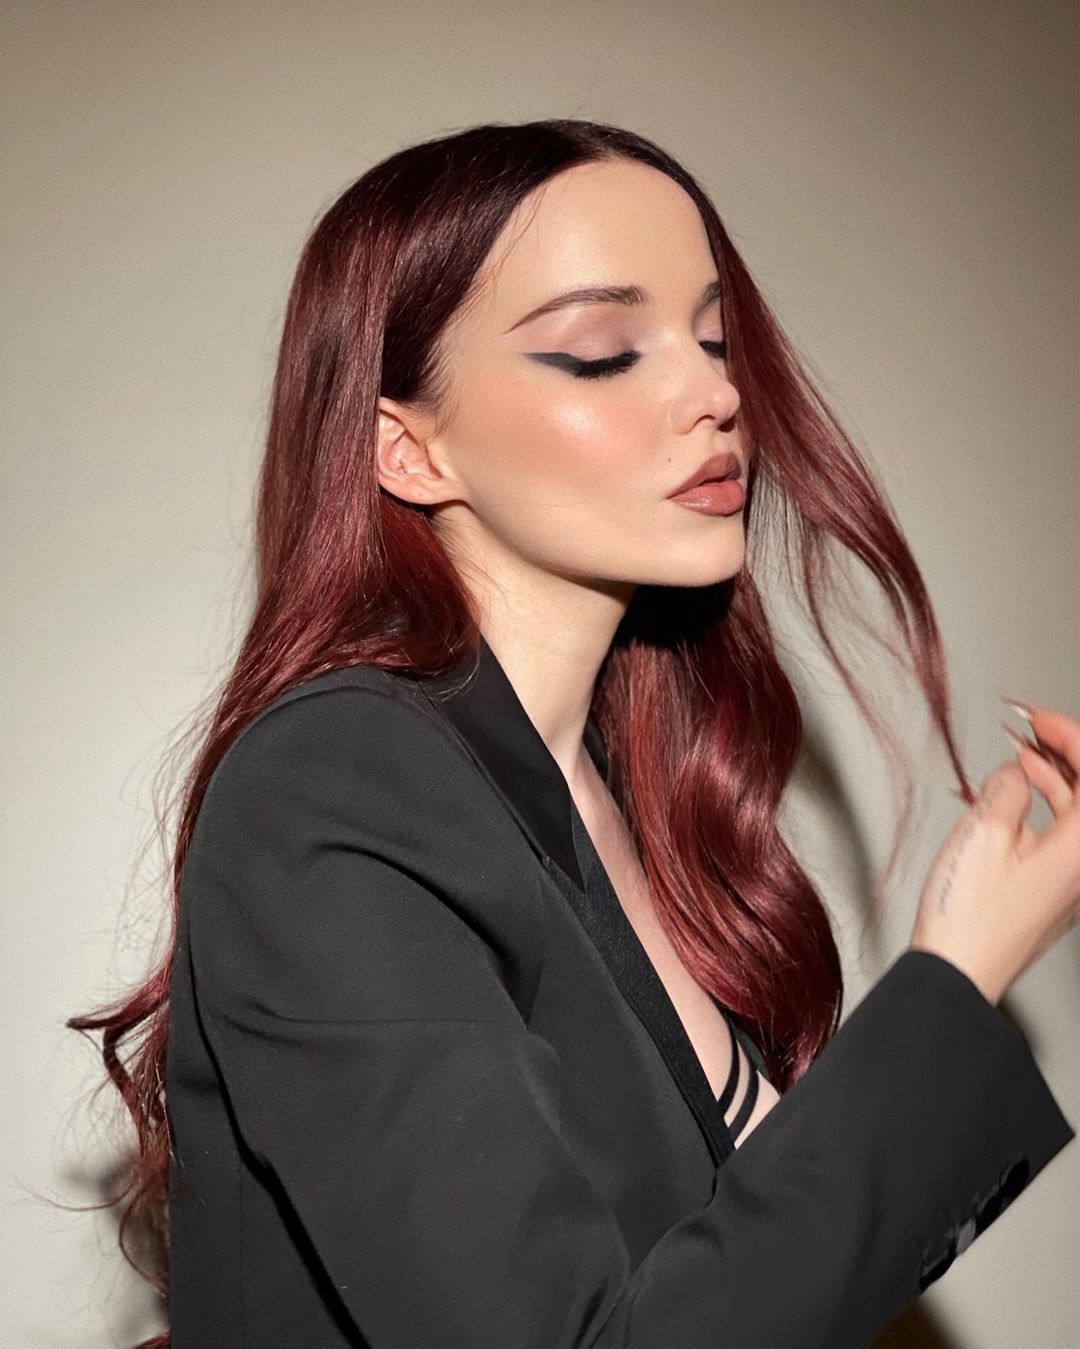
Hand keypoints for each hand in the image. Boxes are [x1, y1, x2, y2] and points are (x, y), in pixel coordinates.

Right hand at [908, 702, 1079, 1005]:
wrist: (957, 970)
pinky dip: (1048, 805)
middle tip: (1031, 727)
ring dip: (1056, 776)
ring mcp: (1074, 881)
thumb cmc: (969, 917)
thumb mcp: (984, 832)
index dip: (1068, 735)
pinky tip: (1017, 796)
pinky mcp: (1055, 890)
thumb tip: (1015, 772)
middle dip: (1065, 752)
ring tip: (1022, 755)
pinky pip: (1065, 834)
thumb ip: (1007, 787)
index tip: (1038, 717)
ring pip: (1079, 813)